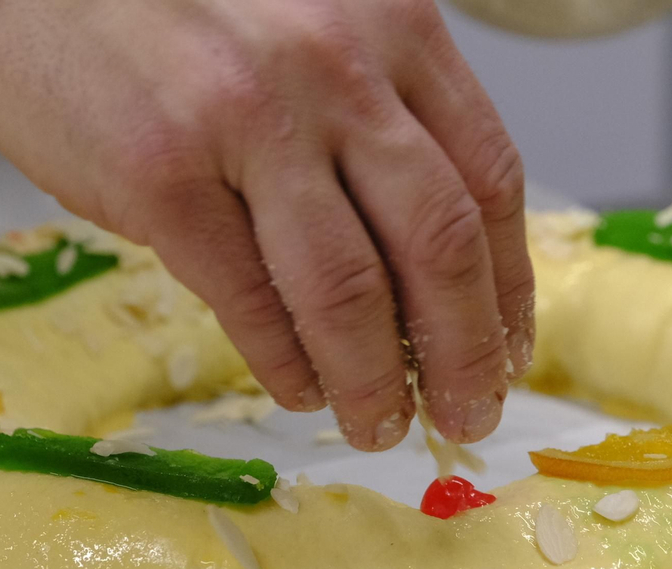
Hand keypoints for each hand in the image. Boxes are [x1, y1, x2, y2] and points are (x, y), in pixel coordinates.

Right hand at [0, 0, 533, 450]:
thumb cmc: (176, 6)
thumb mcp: (314, 28)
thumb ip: (380, 118)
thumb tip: (435, 269)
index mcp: (393, 28)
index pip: (486, 179)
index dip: (509, 285)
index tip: (509, 348)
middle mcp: (335, 69)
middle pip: (438, 243)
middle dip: (464, 352)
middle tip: (467, 413)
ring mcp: (248, 121)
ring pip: (349, 290)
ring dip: (375, 381)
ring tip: (380, 424)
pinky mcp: (162, 175)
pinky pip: (250, 300)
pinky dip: (287, 363)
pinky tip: (301, 390)